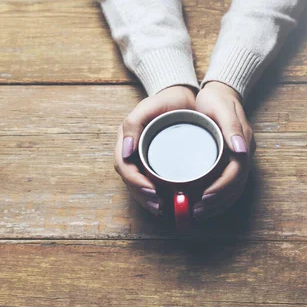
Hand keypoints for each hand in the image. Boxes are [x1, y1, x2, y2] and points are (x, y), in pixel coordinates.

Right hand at [114, 85, 195, 215]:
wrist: (182, 97)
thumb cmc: (164, 100)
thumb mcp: (147, 107)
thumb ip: (133, 124)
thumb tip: (125, 153)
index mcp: (126, 140)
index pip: (124, 167)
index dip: (135, 181)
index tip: (151, 189)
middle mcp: (133, 152)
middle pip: (132, 181)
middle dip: (143, 196)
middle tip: (160, 206)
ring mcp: (145, 158)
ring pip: (141, 185)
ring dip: (149, 200)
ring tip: (163, 209)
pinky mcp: (158, 163)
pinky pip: (154, 182)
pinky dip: (159, 195)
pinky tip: (169, 203)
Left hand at [193, 81, 255, 219]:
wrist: (220, 91)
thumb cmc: (217, 98)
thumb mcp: (222, 108)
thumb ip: (232, 128)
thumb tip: (242, 151)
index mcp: (243, 143)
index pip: (236, 173)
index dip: (221, 188)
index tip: (204, 198)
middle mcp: (243, 154)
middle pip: (235, 186)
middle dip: (217, 202)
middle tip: (196, 212)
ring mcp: (238, 158)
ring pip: (233, 189)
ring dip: (217, 204)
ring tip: (197, 213)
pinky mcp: (230, 161)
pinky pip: (227, 184)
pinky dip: (217, 198)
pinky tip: (203, 204)